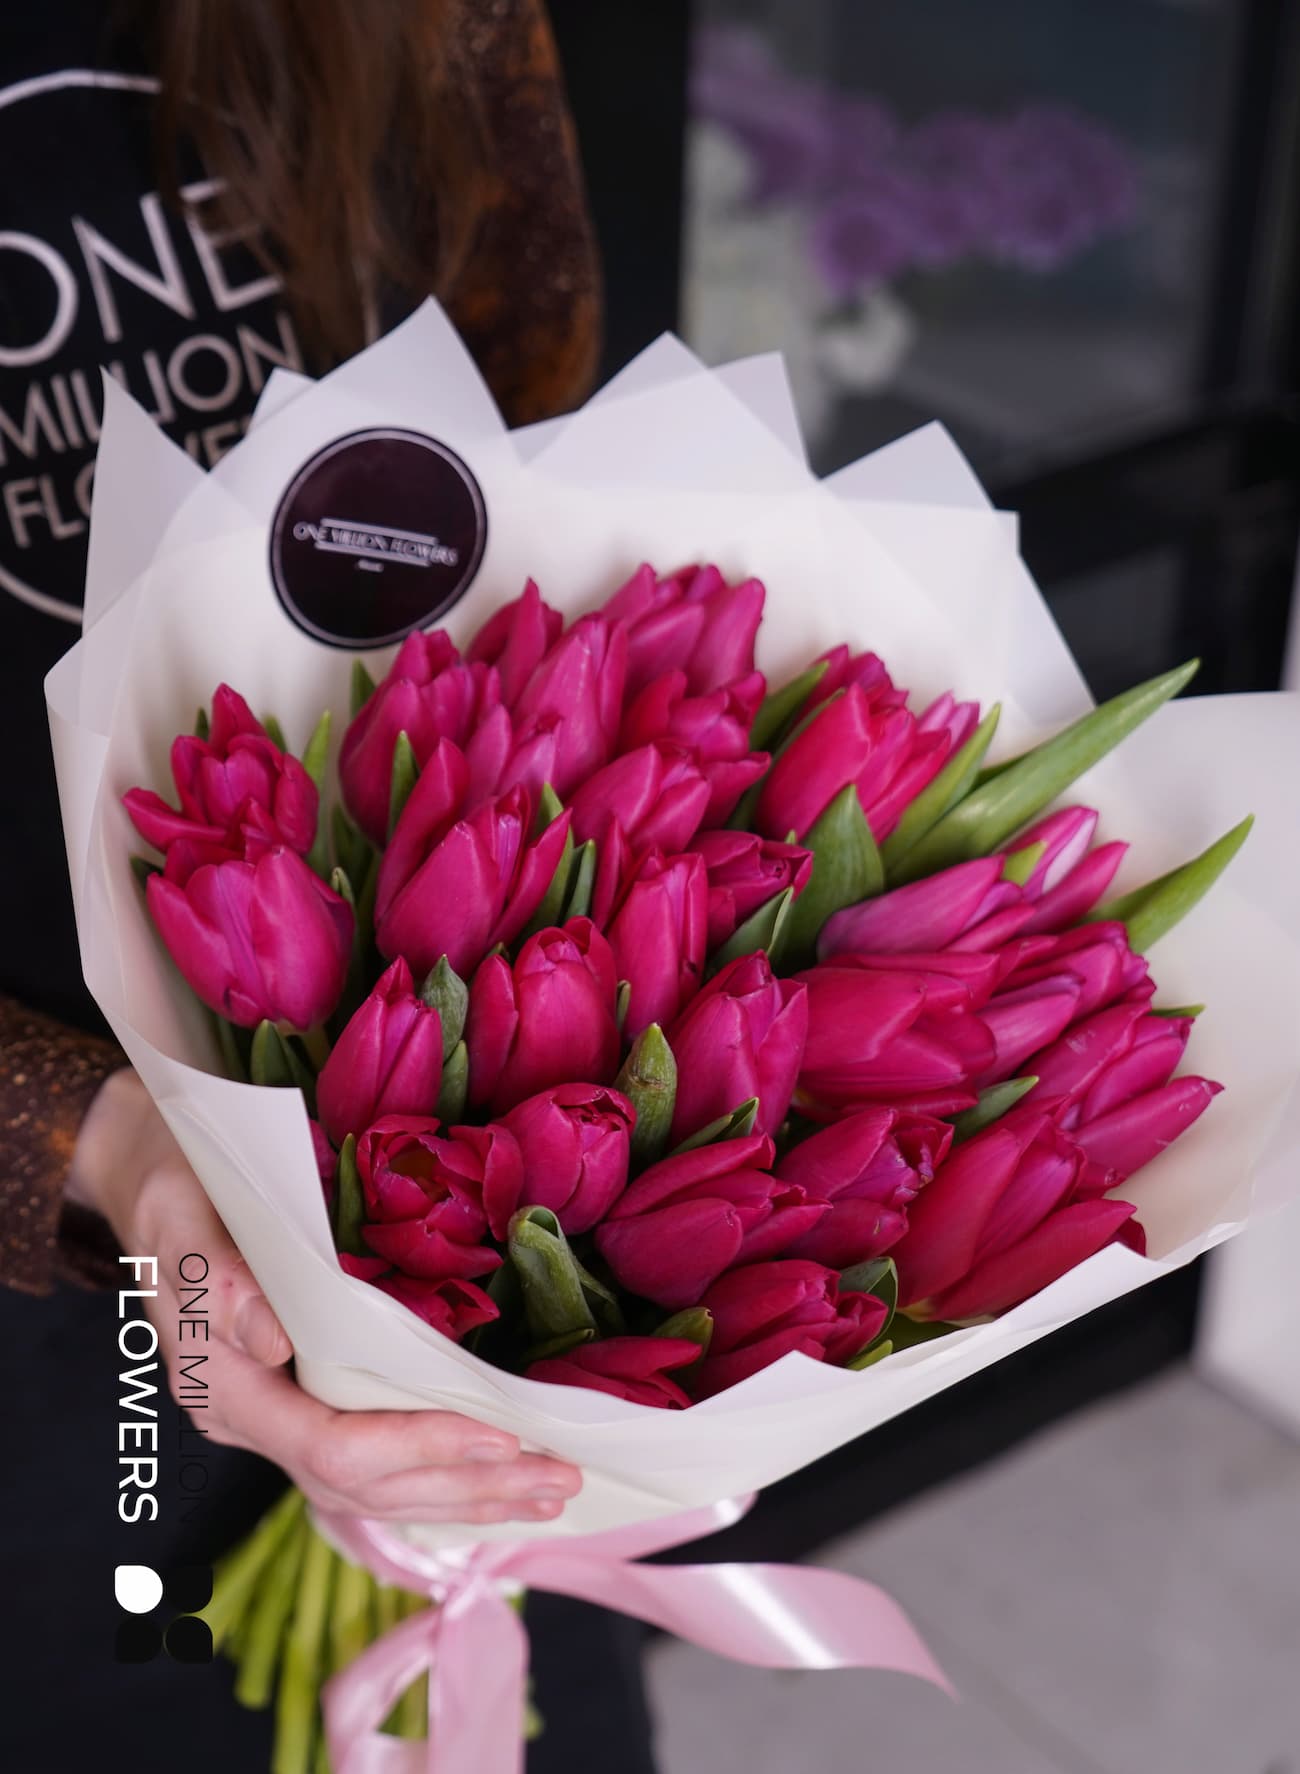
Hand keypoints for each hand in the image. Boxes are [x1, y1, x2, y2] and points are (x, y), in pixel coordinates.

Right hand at [70, 1070, 582, 1524]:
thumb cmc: (178, 1187)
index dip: (418, 1449)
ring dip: (464, 1497)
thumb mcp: (185, 1215)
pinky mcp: (301, 1404)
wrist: (157, 1182)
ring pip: (374, 1491)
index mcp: (224, 1387)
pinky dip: (438, 1478)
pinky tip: (495, 1479)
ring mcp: (274, 1420)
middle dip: (464, 1487)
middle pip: (364, 1489)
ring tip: (550, 1491)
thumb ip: (217, 1279)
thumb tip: (271, 1339)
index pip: (331, 1449)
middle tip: (559, 1478)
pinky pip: (373, 1465)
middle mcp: (250, 1421)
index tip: (501, 1438)